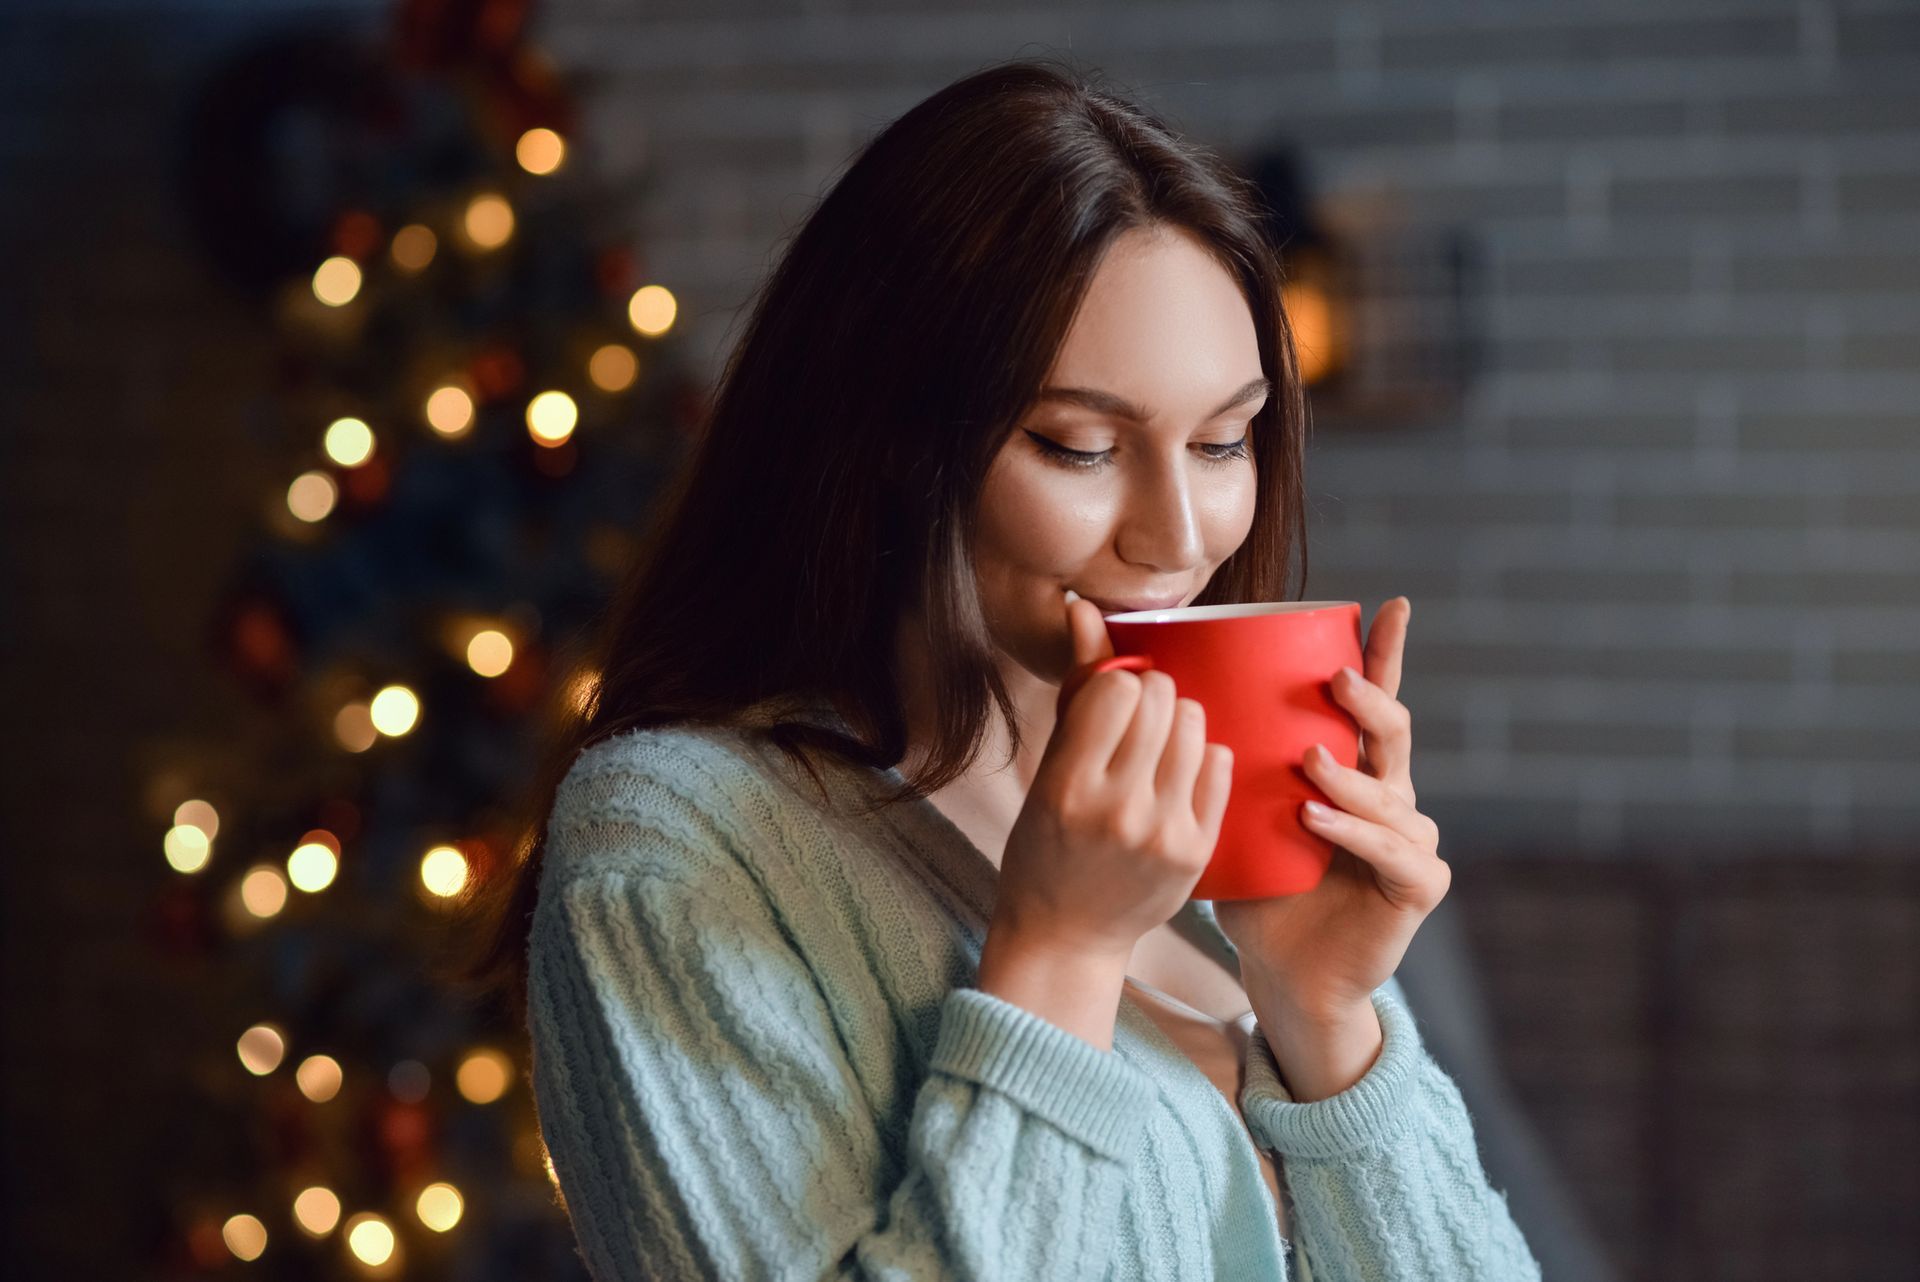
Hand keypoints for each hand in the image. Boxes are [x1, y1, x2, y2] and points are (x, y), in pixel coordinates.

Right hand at [989, 595, 1234, 965]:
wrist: (1068, 932)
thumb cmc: (1048, 842)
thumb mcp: (1048, 768)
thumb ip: (1074, 688)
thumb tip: (1082, 606)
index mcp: (1067, 786)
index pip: (1117, 688)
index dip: (1116, 683)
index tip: (1109, 702)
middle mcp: (1117, 809)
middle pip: (1161, 698)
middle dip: (1150, 695)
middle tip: (1136, 724)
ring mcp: (1163, 832)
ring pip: (1195, 724)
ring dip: (1178, 721)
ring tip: (1157, 749)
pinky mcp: (1197, 849)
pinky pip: (1218, 762)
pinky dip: (1200, 757)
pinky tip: (1178, 776)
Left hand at [1212, 597, 1447, 1023]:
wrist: (1283, 971)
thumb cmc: (1255, 886)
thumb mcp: (1226, 812)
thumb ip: (1207, 760)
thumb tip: (1142, 693)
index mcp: (1353, 769)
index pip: (1373, 701)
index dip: (1387, 654)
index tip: (1393, 606)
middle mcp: (1391, 796)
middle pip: (1394, 731)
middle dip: (1369, 699)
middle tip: (1334, 679)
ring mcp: (1411, 841)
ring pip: (1391, 793)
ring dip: (1349, 775)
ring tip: (1308, 762)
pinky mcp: (1416, 886)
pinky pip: (1392, 851)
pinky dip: (1353, 833)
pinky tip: (1316, 821)